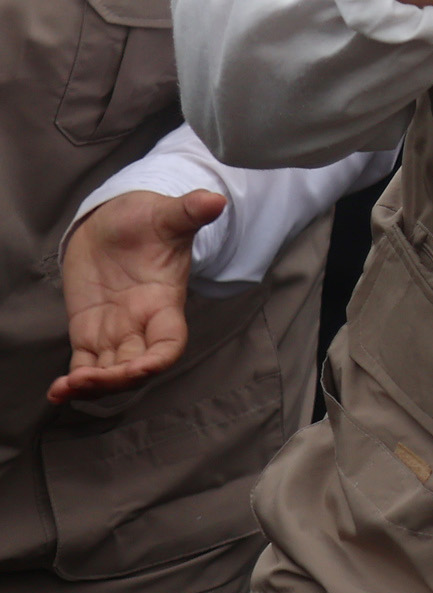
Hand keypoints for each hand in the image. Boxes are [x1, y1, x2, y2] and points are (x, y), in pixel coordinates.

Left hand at [53, 187, 226, 402]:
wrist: (116, 224)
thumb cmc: (147, 221)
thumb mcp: (167, 214)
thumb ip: (189, 211)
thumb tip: (214, 200)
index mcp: (163, 302)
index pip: (169, 343)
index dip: (157, 361)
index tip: (138, 369)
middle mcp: (141, 323)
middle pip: (135, 366)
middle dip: (115, 380)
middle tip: (87, 379)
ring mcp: (114, 330)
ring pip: (109, 371)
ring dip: (91, 385)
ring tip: (66, 388)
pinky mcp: (89, 331)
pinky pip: (84, 364)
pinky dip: (73, 382)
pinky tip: (58, 392)